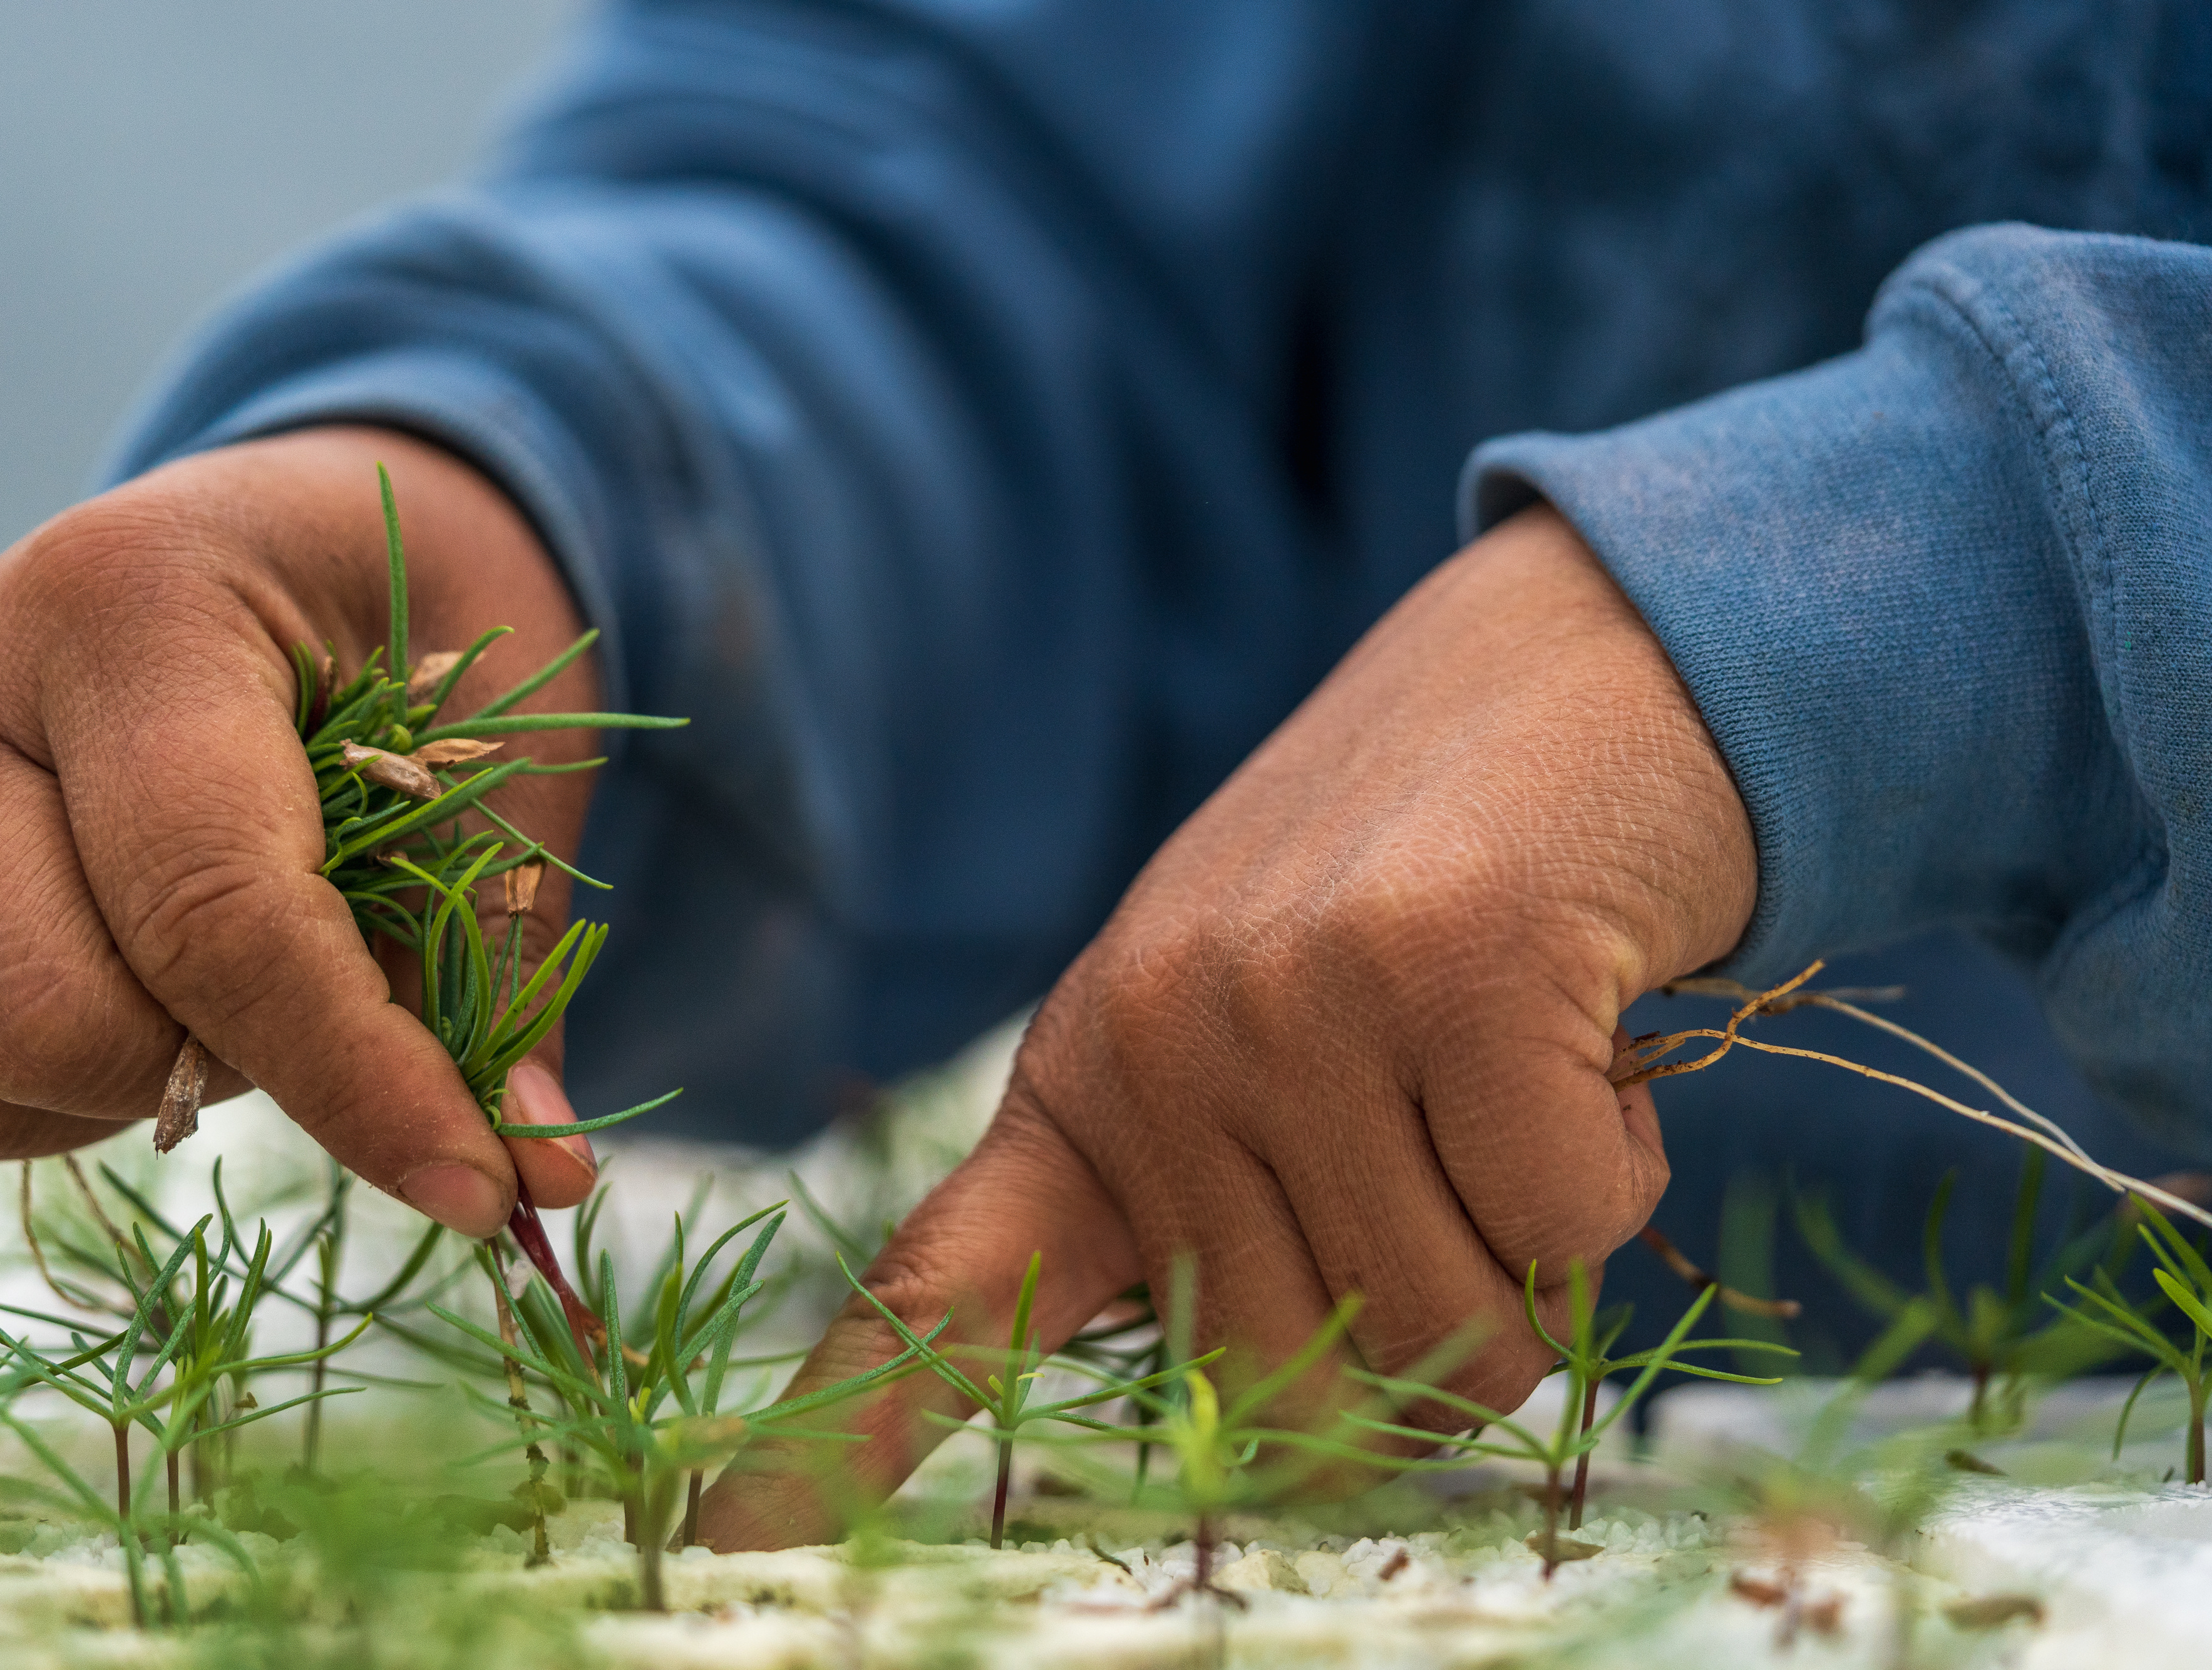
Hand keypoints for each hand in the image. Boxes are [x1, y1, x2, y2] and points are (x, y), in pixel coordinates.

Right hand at [0, 426, 604, 1230]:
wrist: (299, 542)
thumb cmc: (411, 630)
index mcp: (126, 603)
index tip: (481, 1187)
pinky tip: (145, 987)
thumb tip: (538, 1180)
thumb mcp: (503, 753)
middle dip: (226, 1071)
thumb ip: (503, 961)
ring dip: (140, 1087)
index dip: (357, 1080)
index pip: (216, 914)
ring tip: (230, 975)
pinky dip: (61, 1096)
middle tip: (327, 991)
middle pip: (54, 1019)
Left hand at [700, 505, 1758, 1547]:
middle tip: (1463, 1175)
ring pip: (1455, 1336)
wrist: (1569, 669)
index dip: (823, 1449)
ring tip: (1511, 1081)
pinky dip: (1612, 1166)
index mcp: (1085, 1090)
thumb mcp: (1268, 1046)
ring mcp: (1285, 1002)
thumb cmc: (1425, 895)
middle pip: (1300, 1407)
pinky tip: (1578, 1030)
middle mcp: (1152, 1049)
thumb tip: (1279, 1445)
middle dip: (1433, 1344)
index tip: (710, 1545)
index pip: (937, 1301)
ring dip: (1534, 1255)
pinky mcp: (1446, 967)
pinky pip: (1563, 1229)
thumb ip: (1232, 1218)